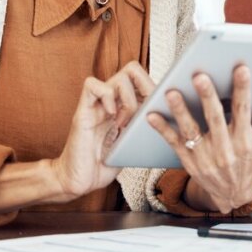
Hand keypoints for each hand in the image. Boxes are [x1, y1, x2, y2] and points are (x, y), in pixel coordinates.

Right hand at [52, 61, 155, 200]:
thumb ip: (146, 128)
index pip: (143, 79)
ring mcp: (97, 105)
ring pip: (118, 76)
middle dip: (145, 86)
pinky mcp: (82, 111)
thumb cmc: (104, 165)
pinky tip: (111, 115)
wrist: (79, 182)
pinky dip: (105, 96)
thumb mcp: (133, 144)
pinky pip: (92, 85)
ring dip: (128, 98)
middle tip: (144, 111)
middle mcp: (112, 101)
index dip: (155, 87)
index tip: (160, 107)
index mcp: (125, 106)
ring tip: (125, 122)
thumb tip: (173, 121)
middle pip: (132, 70)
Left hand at [147, 65, 251, 212]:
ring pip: (190, 130)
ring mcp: (204, 156)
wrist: (233, 195)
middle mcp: (224, 149)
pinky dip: (161, 128)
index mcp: (246, 142)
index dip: (243, 90)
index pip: (244, 112)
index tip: (242, 68)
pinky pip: (173, 142)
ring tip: (171, 92)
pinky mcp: (188, 160)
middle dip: (207, 97)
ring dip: (179, 111)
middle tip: (199, 75)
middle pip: (214, 119)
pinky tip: (150, 114)